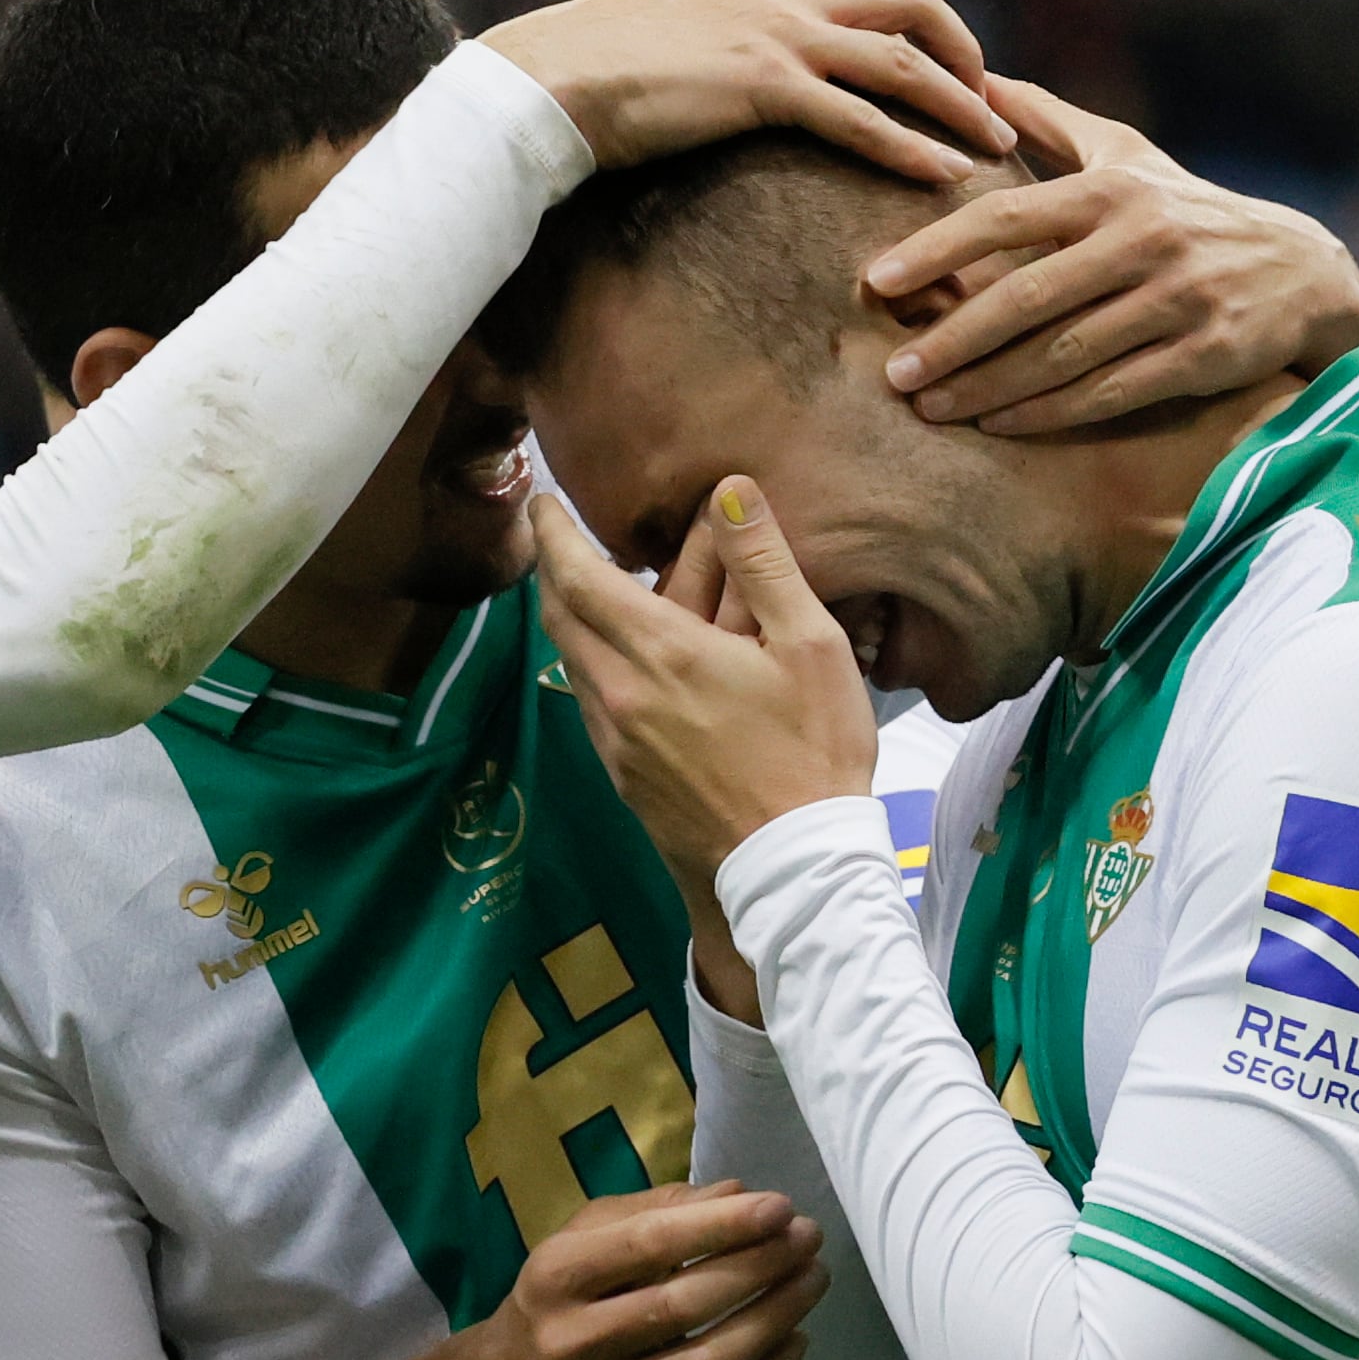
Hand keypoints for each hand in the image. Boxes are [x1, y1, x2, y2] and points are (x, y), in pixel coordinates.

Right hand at [448, 1182, 828, 1359]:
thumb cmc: (553, 1304)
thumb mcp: (577, 1241)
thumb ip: (651, 1210)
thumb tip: (737, 1193)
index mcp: (555, 1278)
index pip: (647, 1246)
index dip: (721, 1225)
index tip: (780, 1207)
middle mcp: (575, 1345)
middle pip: (684, 1305)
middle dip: (760, 1266)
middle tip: (809, 1238)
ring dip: (775, 1319)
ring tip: (812, 1280)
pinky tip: (795, 1344)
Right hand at [483, 0, 1011, 184]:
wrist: (542, 81)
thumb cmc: (589, 72)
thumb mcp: (671, 38)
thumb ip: (719, 43)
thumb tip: (732, 81)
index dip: (925, 29)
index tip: (955, 71)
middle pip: (911, 0)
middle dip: (965, 49)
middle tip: (993, 101)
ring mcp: (774, 33)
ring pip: (902, 58)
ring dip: (959, 102)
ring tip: (995, 145)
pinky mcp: (762, 84)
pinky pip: (860, 116)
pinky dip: (910, 147)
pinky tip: (943, 178)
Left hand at [532, 479, 878, 895]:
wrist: (794, 869)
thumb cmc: (814, 752)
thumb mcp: (811, 644)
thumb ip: (764, 563)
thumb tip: (729, 490)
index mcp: (662, 652)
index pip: (577, 576)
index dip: (553, 534)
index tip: (543, 503)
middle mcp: (621, 693)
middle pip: (558, 618)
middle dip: (552, 571)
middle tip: (558, 540)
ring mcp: (616, 741)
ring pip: (572, 662)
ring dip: (575, 619)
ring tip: (599, 594)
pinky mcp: (623, 778)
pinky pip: (592, 703)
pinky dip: (595, 664)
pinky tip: (626, 663)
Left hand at [864, 75, 1358, 432]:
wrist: (1302, 272)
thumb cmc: (1190, 211)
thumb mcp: (1129, 154)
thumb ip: (1049, 122)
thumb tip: (973, 80)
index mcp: (1111, 191)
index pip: (1008, 217)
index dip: (938, 248)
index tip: (877, 281)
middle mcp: (1142, 241)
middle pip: (1029, 297)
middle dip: (954, 338)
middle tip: (894, 371)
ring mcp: (1175, 301)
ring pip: (1065, 354)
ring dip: (990, 385)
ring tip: (930, 405)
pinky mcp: (1202, 356)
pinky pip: (1111, 391)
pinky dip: (1050, 412)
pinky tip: (998, 424)